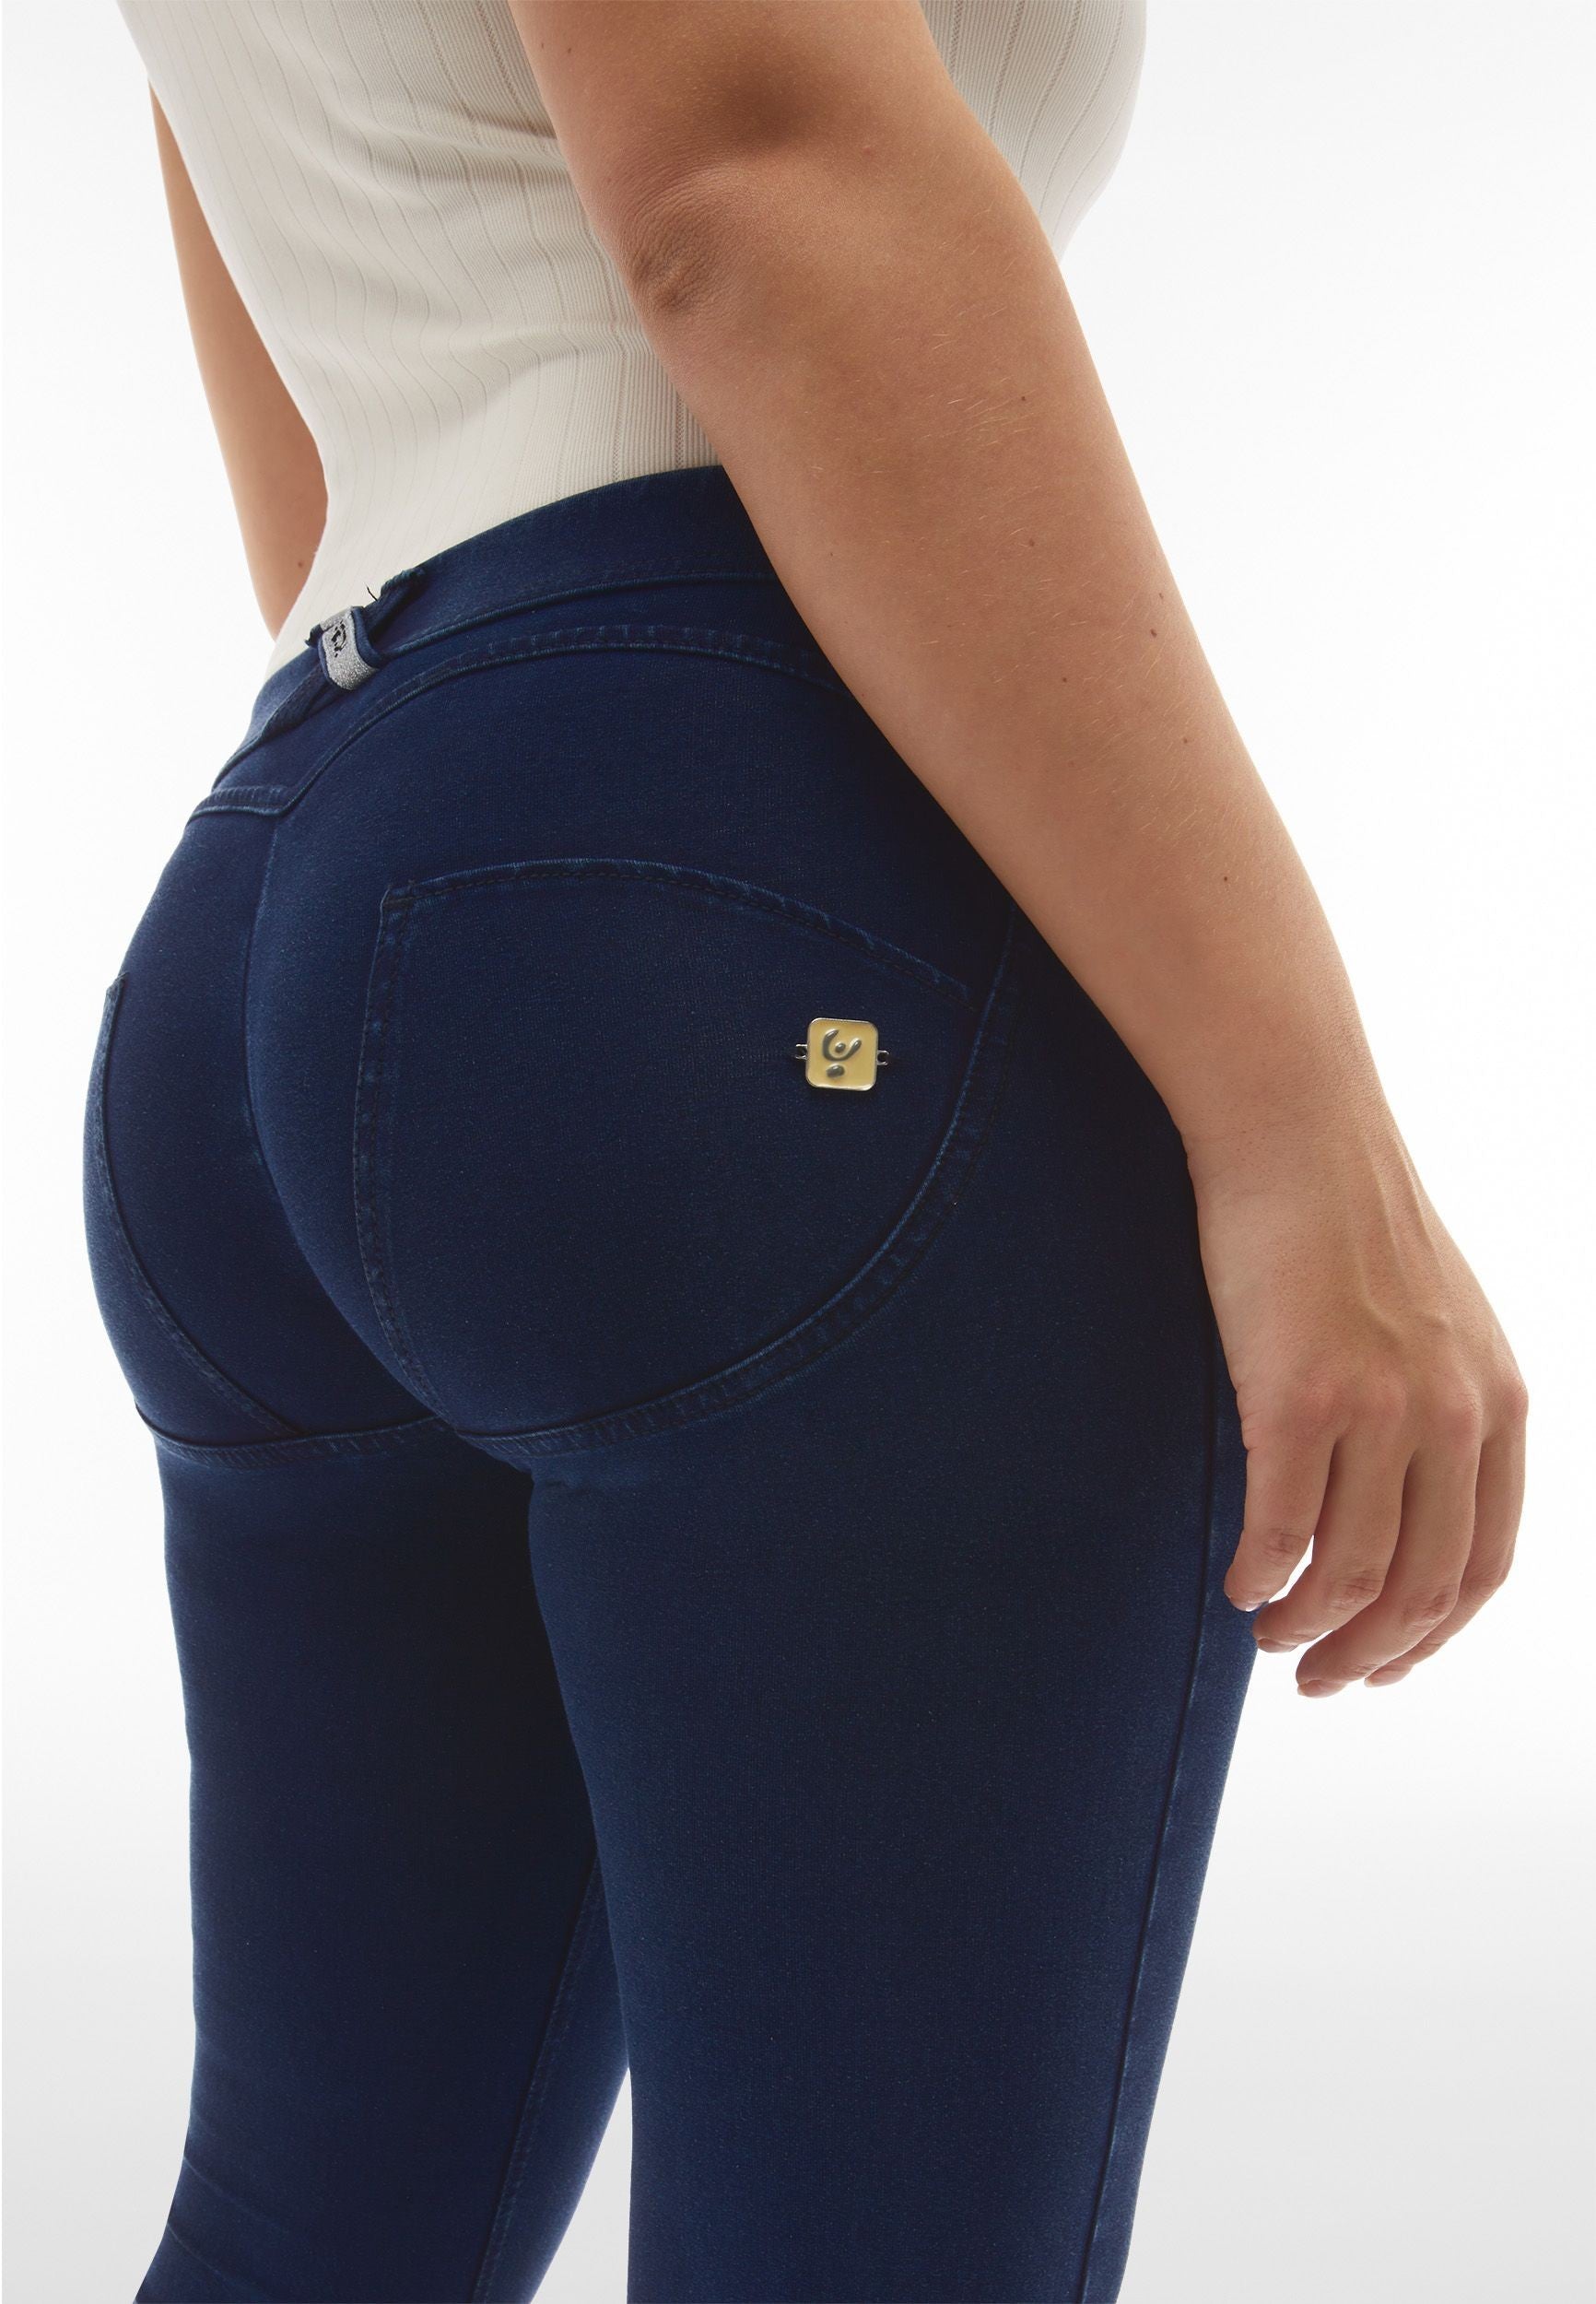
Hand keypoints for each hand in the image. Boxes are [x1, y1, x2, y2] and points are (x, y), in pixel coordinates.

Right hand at [1186, 1111, 1527, 1694]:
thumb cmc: (1347, 1221)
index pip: (1485, 1566)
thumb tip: (1402, 1499)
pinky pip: (1282, 1528)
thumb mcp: (1437, 1322)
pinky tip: (1238, 1583)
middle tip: (1316, 1678)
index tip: (1383, 1664)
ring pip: (1351, 1572)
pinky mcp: (1299, 1396)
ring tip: (1268, 1632)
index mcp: (1499, 1403)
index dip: (1432, 1636)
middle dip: (1368, 1654)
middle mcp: (1454, 1415)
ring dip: (1304, 1626)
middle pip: (1422, 1588)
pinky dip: (1259, 1576)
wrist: (1297, 1133)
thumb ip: (1440, 1407)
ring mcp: (1381, 1408)